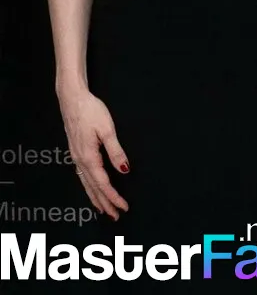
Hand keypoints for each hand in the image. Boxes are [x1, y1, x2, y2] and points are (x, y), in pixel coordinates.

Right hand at [57, 85, 129, 219]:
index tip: (123, 207)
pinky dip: (88, 187)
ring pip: (86, 184)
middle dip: (105, 203)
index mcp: (89, 157)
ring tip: (104, 209)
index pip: (103, 184)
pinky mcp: (75, 151)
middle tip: (115, 216)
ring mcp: (76, 157)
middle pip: (93, 188)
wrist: (72, 99)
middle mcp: (80, 161)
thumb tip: (124, 170)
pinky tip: (91, 189)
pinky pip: (82, 176)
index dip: (114, 197)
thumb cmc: (90, 111)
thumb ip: (116, 151)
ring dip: (96, 198)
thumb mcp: (107, 129)